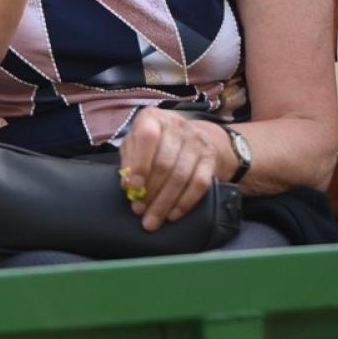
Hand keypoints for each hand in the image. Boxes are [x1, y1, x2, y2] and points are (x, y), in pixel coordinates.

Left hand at [117, 109, 224, 232]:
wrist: (191, 136)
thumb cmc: (154, 143)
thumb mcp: (135, 144)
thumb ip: (129, 160)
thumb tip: (128, 185)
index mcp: (152, 118)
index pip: (147, 137)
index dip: (139, 164)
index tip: (132, 187)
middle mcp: (177, 125)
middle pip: (164, 163)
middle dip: (150, 192)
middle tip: (139, 211)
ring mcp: (196, 141)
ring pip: (180, 176)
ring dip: (165, 202)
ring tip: (152, 220)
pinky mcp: (210, 157)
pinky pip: (199, 184)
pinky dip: (185, 203)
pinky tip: (173, 215)